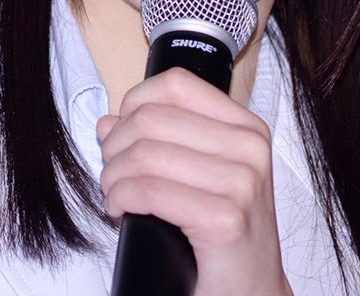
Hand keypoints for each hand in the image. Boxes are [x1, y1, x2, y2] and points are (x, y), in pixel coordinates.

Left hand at [97, 67, 292, 295]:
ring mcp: (242, 183)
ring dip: (113, 177)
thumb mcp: (199, 176)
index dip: (135, 103)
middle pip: (152, 119)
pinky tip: (122, 211)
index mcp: (247, 128)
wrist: (250, 291)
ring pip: (144, 154)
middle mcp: (250, 148)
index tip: (123, 133)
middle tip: (113, 174)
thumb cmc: (224, 237)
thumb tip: (109, 122)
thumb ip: (159, 141)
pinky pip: (149, 192)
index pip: (176, 85)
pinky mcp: (225, 219)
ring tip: (116, 196)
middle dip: (116, 147)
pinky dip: (121, 199)